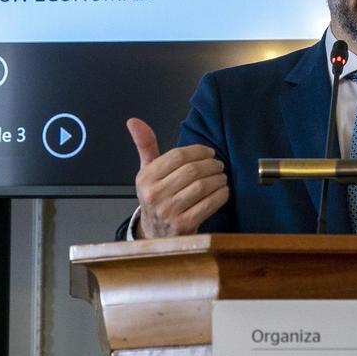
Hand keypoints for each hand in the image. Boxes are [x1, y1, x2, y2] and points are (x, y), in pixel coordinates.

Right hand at [127, 117, 228, 237]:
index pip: (177, 156)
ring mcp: (168, 212)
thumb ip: (145, 145)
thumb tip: (133, 121)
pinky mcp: (183, 225)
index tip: (209, 152)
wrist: (156, 235)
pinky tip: (222, 191)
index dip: (198, 151)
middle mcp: (154, 195)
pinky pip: (209, 204)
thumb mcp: (147, 172)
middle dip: (211, 165)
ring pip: (202, 186)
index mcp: (145, 178)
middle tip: (219, 165)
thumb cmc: (157, 197)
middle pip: (192, 170)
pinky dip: (220, 195)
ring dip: (218, 179)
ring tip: (222, 177)